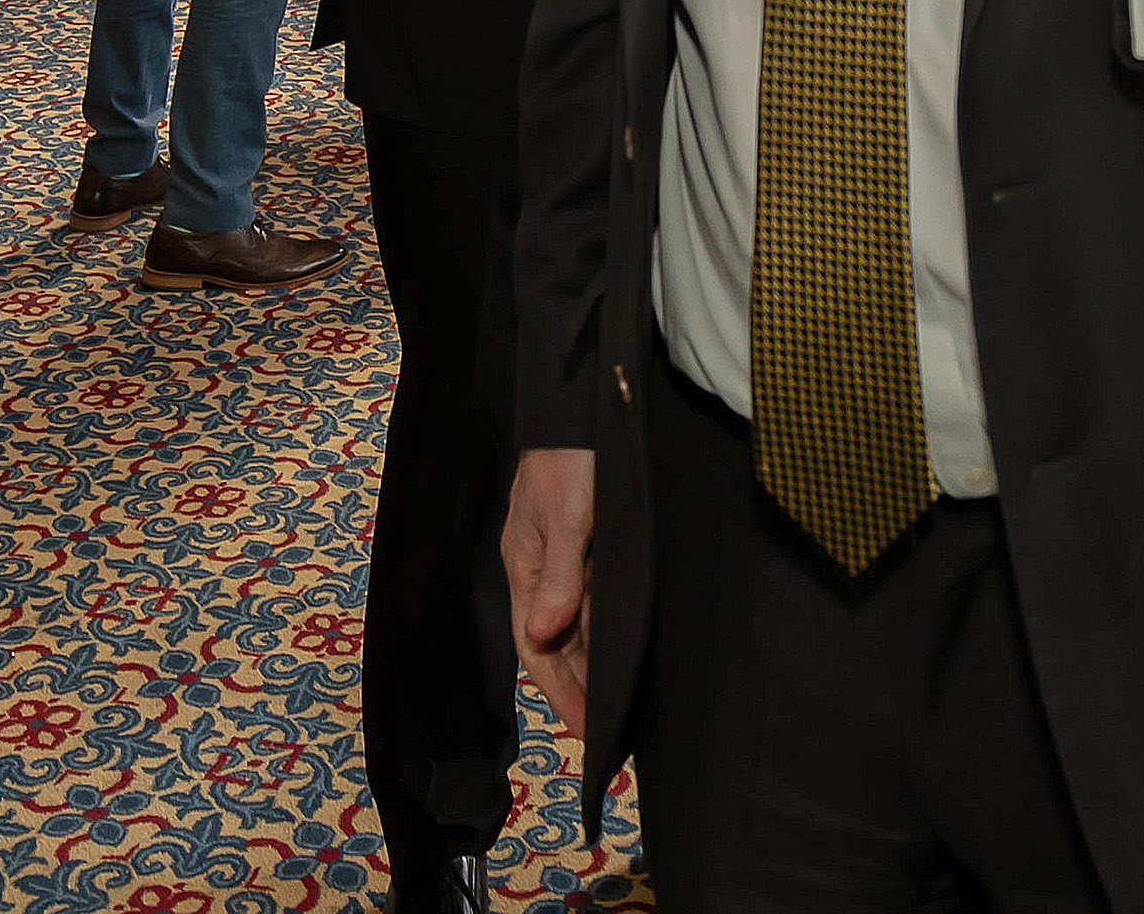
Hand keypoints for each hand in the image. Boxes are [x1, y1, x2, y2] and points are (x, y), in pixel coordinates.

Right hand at [503, 447, 596, 736]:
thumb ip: (559, 576)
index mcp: (525, 566)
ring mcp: (564, 558)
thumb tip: (543, 632)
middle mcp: (541, 569)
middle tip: (608, 733)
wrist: (581, 410)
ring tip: (615, 705)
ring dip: (590, 665)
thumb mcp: (566, 517)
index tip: (586, 730)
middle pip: (554, 644)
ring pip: (574, 626)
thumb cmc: (569, 460)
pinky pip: (590, 602)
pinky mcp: (587, 544)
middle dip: (576, 689)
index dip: (561, 692)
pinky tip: (618, 650)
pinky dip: (601, 632)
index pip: (537, 647)